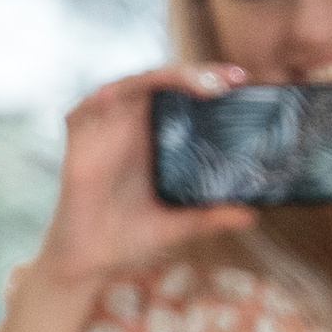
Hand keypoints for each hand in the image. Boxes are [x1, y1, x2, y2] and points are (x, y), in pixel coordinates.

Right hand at [33, 63, 255, 292]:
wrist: (94, 258)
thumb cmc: (134, 237)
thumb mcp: (180, 225)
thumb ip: (211, 218)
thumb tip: (251, 214)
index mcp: (159, 135)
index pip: (186, 96)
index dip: (212, 83)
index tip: (244, 82)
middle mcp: (134, 122)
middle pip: (166, 82)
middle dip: (199, 73)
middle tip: (233, 79)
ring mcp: (106, 124)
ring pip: (135, 84)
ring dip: (166, 77)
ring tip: (200, 83)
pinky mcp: (79, 134)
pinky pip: (91, 106)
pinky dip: (108, 96)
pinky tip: (129, 93)